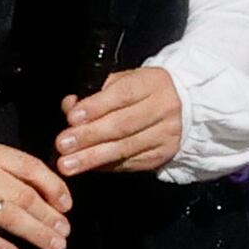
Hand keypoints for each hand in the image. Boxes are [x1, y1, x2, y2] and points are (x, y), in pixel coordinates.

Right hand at [0, 138, 70, 248]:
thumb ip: (7, 174)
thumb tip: (51, 194)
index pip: (29, 166)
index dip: (53, 187)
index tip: (67, 207)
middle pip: (22, 193)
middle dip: (48, 216)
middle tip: (64, 233)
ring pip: (8, 214)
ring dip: (35, 233)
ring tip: (54, 246)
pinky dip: (0, 247)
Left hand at [53, 64, 185, 176]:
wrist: (185, 107)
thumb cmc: (144, 92)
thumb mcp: (124, 81)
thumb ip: (96, 93)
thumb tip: (70, 107)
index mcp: (153, 83)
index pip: (123, 95)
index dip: (96, 107)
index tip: (72, 118)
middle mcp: (164, 108)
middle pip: (122, 125)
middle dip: (89, 136)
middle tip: (63, 145)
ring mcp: (165, 134)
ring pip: (125, 148)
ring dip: (92, 158)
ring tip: (68, 164)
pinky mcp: (162, 155)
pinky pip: (130, 162)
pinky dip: (105, 166)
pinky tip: (88, 167)